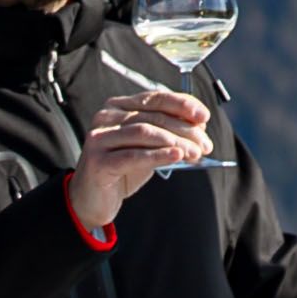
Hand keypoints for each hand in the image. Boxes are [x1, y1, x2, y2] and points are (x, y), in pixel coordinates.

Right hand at [66, 81, 215, 232]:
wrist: (91, 200)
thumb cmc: (121, 171)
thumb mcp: (148, 147)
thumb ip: (167, 133)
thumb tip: (199, 125)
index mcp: (118, 107)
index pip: (155, 98)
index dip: (182, 104)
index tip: (204, 116)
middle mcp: (106, 117)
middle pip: (153, 116)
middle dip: (184, 130)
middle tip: (205, 145)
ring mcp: (99, 139)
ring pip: (144, 132)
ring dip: (175, 142)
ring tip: (194, 153)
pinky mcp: (98, 161)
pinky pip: (133, 155)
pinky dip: (158, 155)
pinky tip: (176, 156)